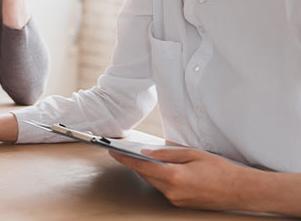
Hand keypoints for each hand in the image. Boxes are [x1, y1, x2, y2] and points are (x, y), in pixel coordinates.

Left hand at [109, 148, 252, 210]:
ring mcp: (176, 200)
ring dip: (150, 172)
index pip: (142, 167)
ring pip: (155, 183)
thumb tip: (148, 153)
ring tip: (146, 159)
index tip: (114, 153)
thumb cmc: (221, 170)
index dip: (125, 159)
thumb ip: (167, 154)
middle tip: (128, 152)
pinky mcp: (181, 204)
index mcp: (174, 176)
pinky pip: (164, 189)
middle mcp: (173, 192)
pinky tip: (163, 170)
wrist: (240, 190)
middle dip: (137, 164)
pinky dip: (161, 179)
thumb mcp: (193, 154)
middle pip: (146, 176)